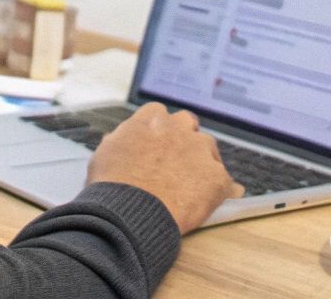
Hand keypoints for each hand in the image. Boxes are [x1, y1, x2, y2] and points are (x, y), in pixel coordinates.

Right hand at [87, 103, 243, 232]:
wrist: (128, 213)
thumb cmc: (111, 186)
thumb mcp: (105, 153)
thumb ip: (121, 139)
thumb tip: (122, 137)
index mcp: (152, 118)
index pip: (160, 116)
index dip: (158, 134)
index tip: (154, 149)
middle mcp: (180, 128)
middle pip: (188, 126)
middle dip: (183, 141)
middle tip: (173, 166)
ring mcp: (201, 150)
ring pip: (208, 151)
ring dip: (201, 164)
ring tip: (189, 189)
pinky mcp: (217, 177)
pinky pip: (225, 183)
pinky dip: (218, 191)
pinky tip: (208, 204)